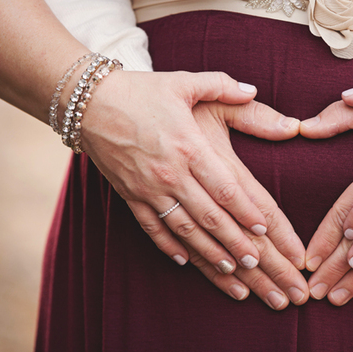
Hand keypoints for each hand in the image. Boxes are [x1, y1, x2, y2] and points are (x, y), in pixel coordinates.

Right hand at [80, 70, 307, 308]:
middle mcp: (170, 173)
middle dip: (234, 241)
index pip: (223, 187)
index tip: (264, 229)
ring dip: (208, 252)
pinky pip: (152, 228)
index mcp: (188, 146)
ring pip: (184, 228)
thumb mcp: (185, 81)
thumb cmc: (142, 90)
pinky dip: (169, 247)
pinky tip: (185, 262)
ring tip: (231, 270)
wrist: (87, 101)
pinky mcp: (129, 196)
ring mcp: (148, 188)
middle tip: (256, 262)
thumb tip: (253, 89)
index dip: (245, 210)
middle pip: (208, 216)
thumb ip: (222, 85)